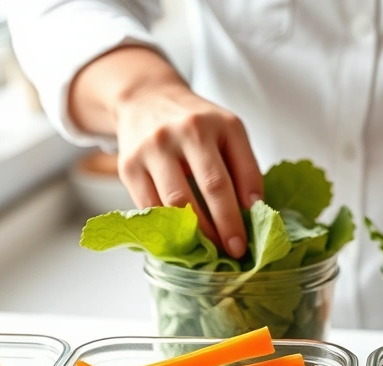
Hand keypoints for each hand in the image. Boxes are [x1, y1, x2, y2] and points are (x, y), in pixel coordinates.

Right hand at [114, 83, 260, 256]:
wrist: (145, 98)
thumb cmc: (195, 122)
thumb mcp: (228, 131)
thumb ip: (244, 166)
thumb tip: (253, 210)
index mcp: (219, 124)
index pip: (241, 172)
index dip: (248, 207)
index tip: (252, 236)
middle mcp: (187, 131)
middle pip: (212, 186)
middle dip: (226, 225)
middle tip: (235, 250)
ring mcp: (154, 148)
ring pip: (178, 202)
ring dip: (197, 233)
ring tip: (209, 250)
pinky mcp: (129, 166)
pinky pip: (150, 207)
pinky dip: (166, 229)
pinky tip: (179, 241)